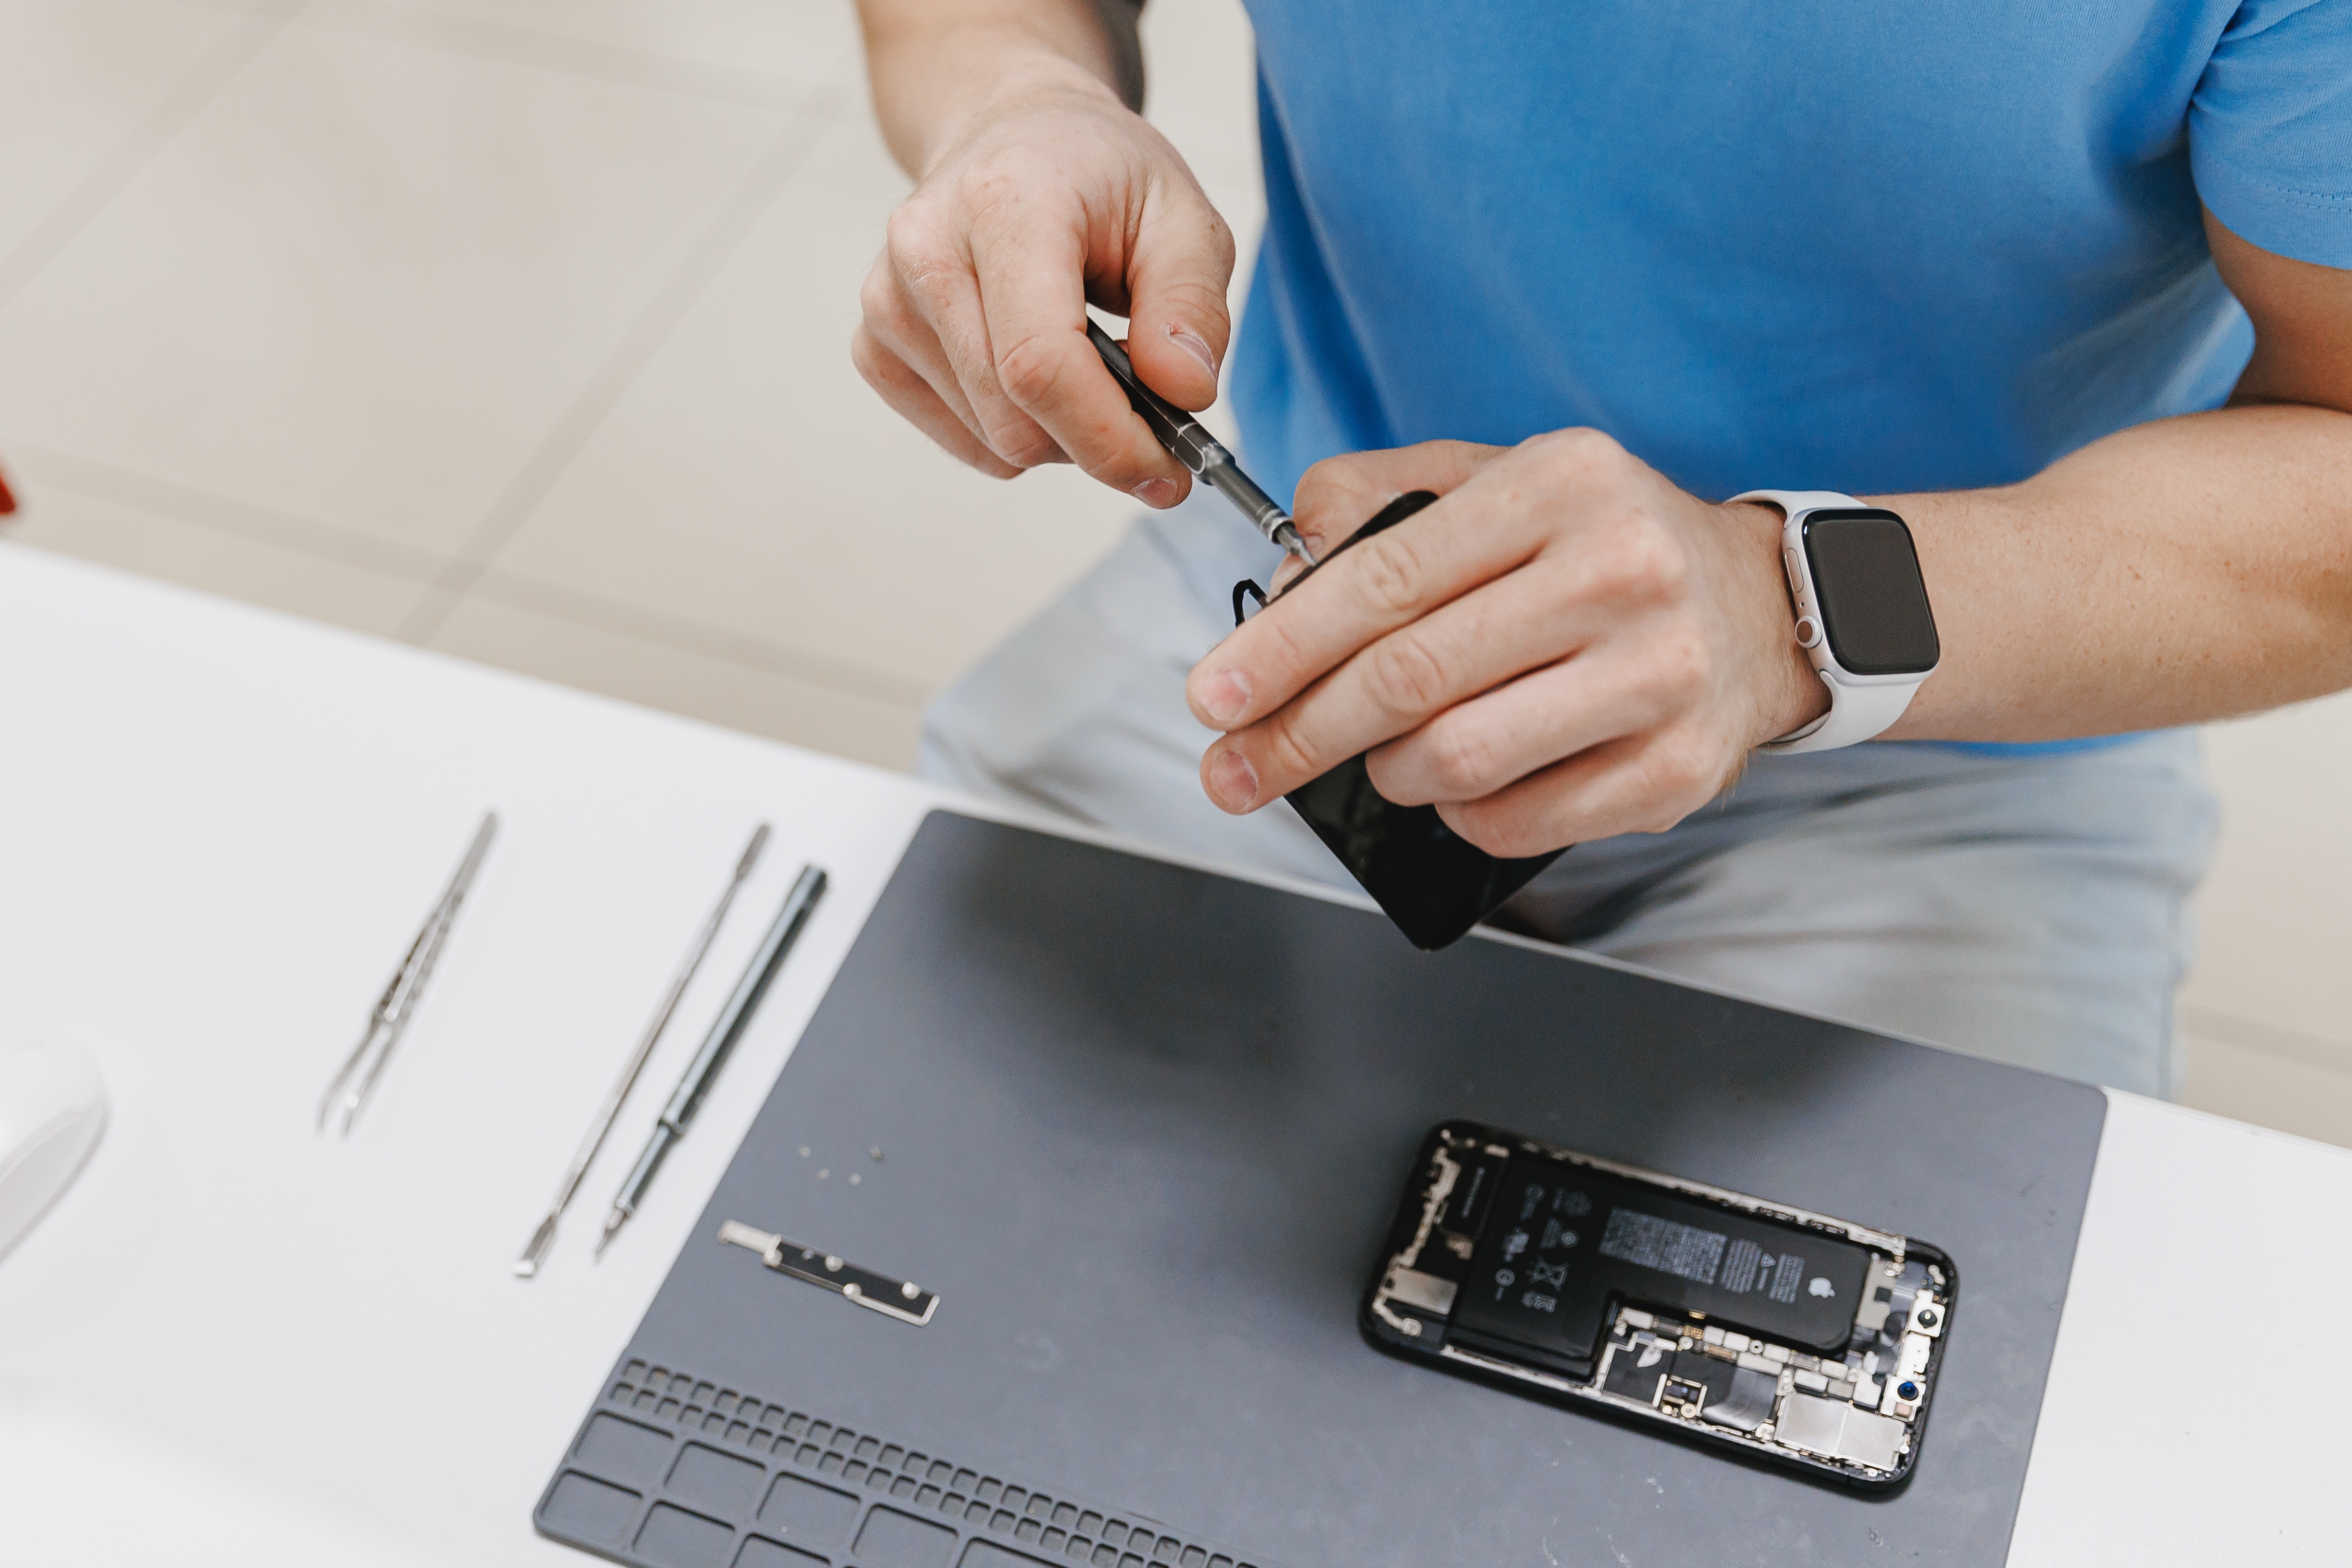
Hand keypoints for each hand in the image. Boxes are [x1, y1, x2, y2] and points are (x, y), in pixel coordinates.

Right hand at [852, 48, 1233, 505]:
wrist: (1015, 136)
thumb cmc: (1099, 177)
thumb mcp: (1184, 217)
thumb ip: (1191, 305)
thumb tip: (1185, 394)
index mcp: (1004, 202)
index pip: (1038, 362)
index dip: (1107, 437)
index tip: (1166, 470)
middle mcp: (925, 249)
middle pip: (1013, 418)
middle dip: (1095, 441)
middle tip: (1148, 413)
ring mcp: (887, 301)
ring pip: (991, 441)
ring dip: (1059, 434)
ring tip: (1089, 363)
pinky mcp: (874, 345)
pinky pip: (962, 440)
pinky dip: (1015, 430)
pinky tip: (1034, 369)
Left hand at [1183, 432, 1830, 855]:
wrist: (1760, 608)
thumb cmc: (1601, 544)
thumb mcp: (1494, 478)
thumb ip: (1374, 502)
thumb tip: (1282, 578)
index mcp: (1560, 485)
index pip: (1384, 579)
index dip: (1282, 648)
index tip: (1212, 695)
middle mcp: (1620, 573)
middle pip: (1408, 680)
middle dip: (1298, 734)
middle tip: (1234, 768)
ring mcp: (1658, 678)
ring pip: (1455, 762)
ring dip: (1387, 773)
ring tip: (1382, 756)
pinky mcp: (1674, 771)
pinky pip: (1515, 821)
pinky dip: (1460, 812)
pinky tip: (1464, 781)